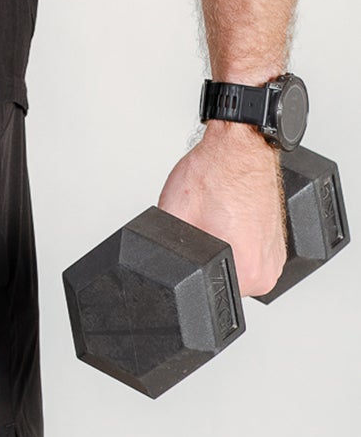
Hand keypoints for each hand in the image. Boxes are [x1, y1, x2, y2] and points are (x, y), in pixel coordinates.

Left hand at [158, 123, 287, 297]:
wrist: (239, 146)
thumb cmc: (214, 172)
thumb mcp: (173, 216)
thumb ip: (168, 252)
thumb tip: (158, 267)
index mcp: (248, 271)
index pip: (209, 290)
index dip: (191, 268)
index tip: (193, 243)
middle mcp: (269, 268)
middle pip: (223, 279)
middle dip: (206, 257)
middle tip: (203, 225)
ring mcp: (276, 255)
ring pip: (236, 265)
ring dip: (223, 247)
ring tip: (217, 218)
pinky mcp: (276, 241)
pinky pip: (248, 250)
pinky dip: (235, 237)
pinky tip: (227, 216)